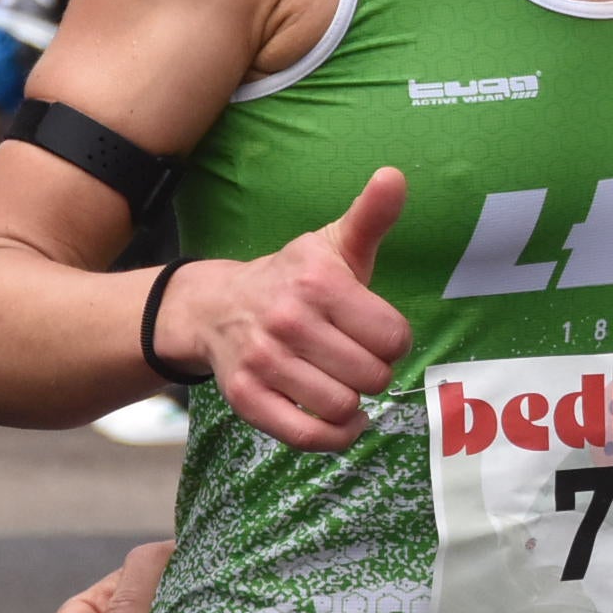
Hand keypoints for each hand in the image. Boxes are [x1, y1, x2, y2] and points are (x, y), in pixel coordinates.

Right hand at [158, 167, 412, 449]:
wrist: (217, 305)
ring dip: (354, 403)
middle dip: (377, 372)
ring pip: (341, 406)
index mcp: (319, 282)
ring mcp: (264, 362)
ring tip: (347, 384)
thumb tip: (395, 175)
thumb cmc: (294, 276)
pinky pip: (305, 436)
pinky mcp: (247, 398)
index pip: (393, 336)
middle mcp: (289, 322)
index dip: (395, 340)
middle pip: (372, 375)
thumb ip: (372, 216)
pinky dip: (334, 437)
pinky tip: (341, 421)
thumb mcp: (334, 243)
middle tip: (360, 359)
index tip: (379, 333)